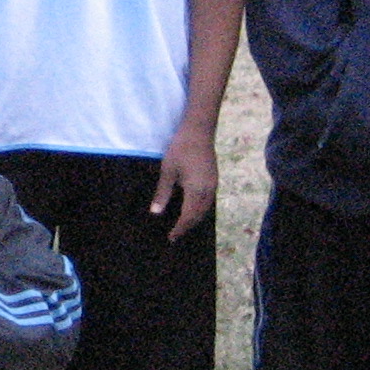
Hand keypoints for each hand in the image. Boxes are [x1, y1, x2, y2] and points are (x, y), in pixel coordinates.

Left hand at [151, 127, 218, 241]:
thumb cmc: (180, 149)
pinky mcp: (214, 179)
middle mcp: (208, 191)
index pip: (188, 217)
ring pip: (205, 209)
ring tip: (183, 225)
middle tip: (176, 235)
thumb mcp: (168, 171)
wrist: (199, 131)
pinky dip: (200, 209)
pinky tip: (192, 209)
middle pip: (199, 215)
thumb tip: (156, 213)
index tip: (171, 238)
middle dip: (187, 226)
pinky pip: (208, 201)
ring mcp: (214, 184)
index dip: (180, 229)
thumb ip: (163, 193)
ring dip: (195, 219)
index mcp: (196, 191)